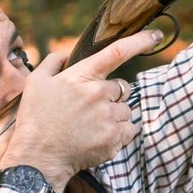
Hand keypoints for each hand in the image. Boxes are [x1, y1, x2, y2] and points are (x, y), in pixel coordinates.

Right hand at [0, 28, 160, 188]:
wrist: (37, 158)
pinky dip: (120, 133)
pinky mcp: (115, 138)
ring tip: (90, 126)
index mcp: (82, 76)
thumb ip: (55, 61)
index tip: (157, 35)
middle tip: (89, 110)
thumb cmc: (35, 119)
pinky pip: (130, 129)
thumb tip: (69, 54)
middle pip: (122, 87)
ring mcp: (108, 117)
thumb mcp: (36, 82)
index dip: (141, 40)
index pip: (118, 51)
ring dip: (114, 116)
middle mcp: (99, 93)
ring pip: (126, 109)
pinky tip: (99, 137)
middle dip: (110, 96)